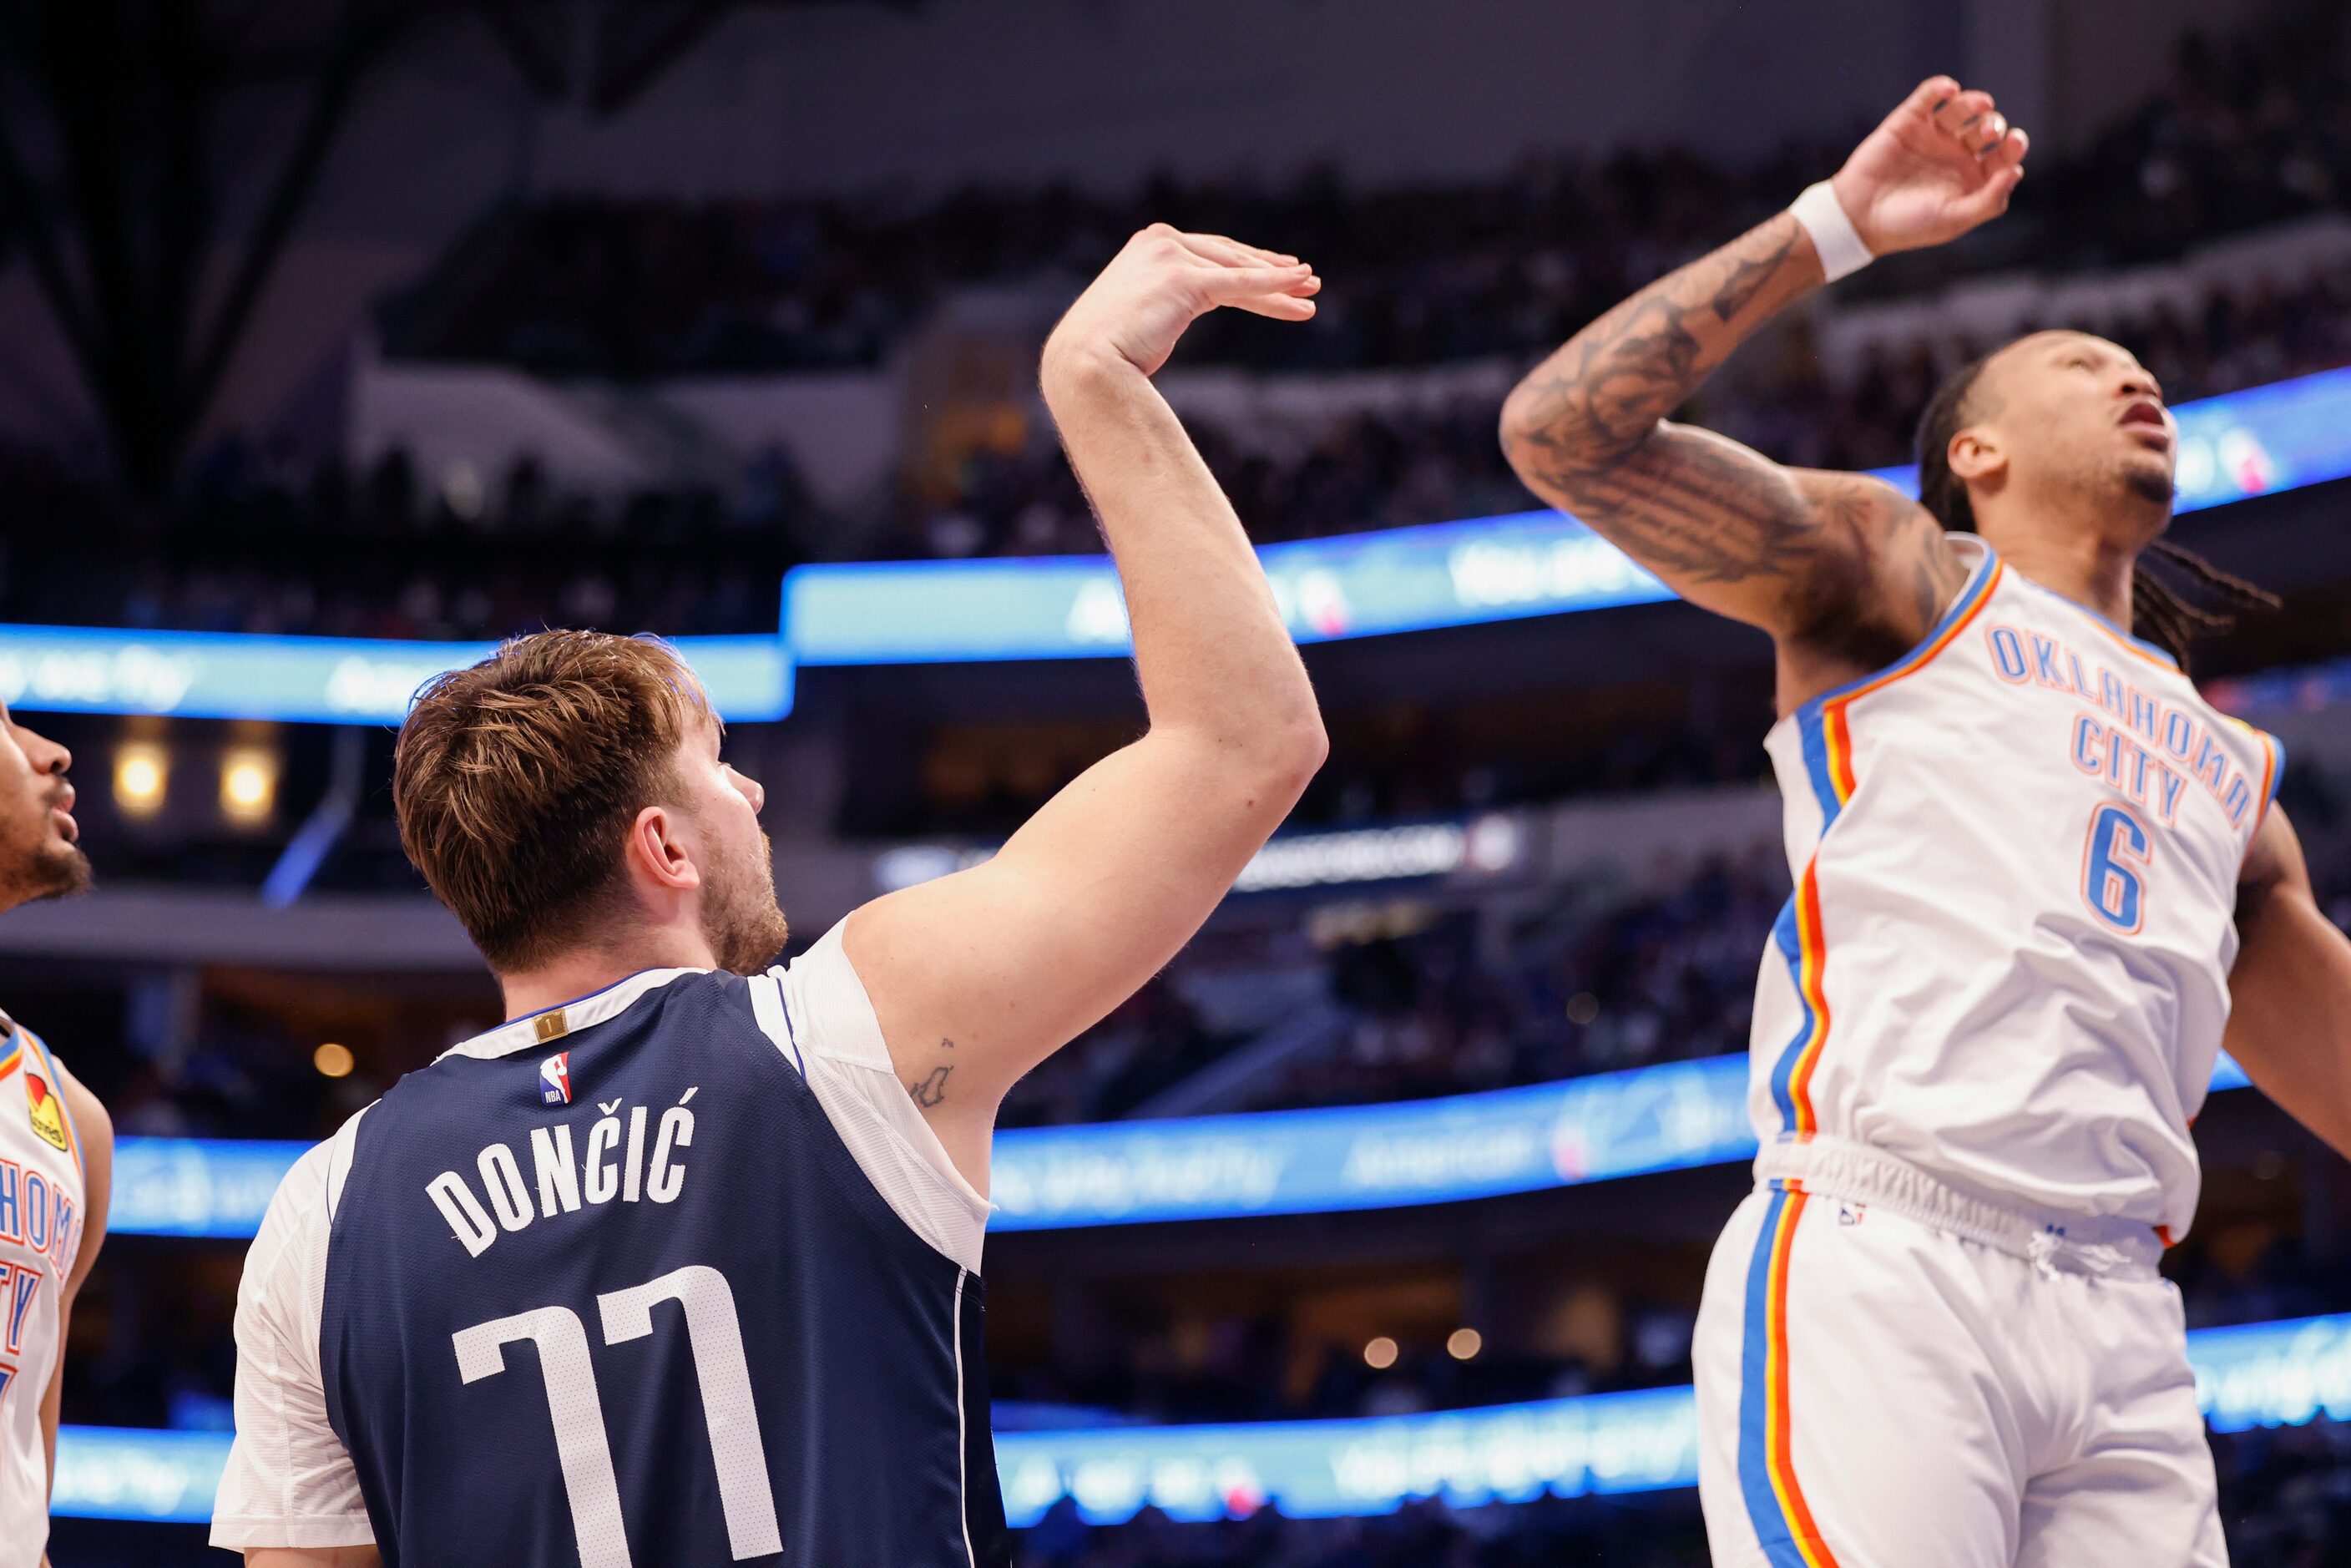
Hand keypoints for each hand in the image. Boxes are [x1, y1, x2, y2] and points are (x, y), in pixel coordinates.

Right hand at [1044, 225, 1318, 380]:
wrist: (1084, 365)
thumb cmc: (1105, 354)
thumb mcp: (1140, 316)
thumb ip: (1162, 304)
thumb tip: (1170, 317)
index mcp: (1148, 246)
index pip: (1211, 254)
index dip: (1248, 263)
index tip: (1279, 270)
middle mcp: (1160, 242)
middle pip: (1230, 258)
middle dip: (1271, 270)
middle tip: (1308, 279)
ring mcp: (1170, 257)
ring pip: (1238, 272)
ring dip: (1280, 283)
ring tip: (1312, 291)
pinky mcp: (1183, 278)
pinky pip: (1238, 283)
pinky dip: (1272, 284)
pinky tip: (1299, 283)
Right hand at [1830, 76, 2028, 255]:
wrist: (1859, 218)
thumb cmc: (1908, 226)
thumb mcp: (1954, 220)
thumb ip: (1989, 201)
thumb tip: (2017, 171)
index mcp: (1972, 177)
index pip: (2003, 155)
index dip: (2014, 146)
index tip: (2012, 144)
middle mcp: (1956, 153)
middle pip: (1987, 127)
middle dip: (1994, 125)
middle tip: (1988, 133)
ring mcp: (1933, 135)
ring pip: (1963, 108)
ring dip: (1975, 103)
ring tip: (1980, 105)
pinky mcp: (1908, 121)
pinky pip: (1928, 98)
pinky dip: (1939, 89)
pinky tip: (1949, 89)